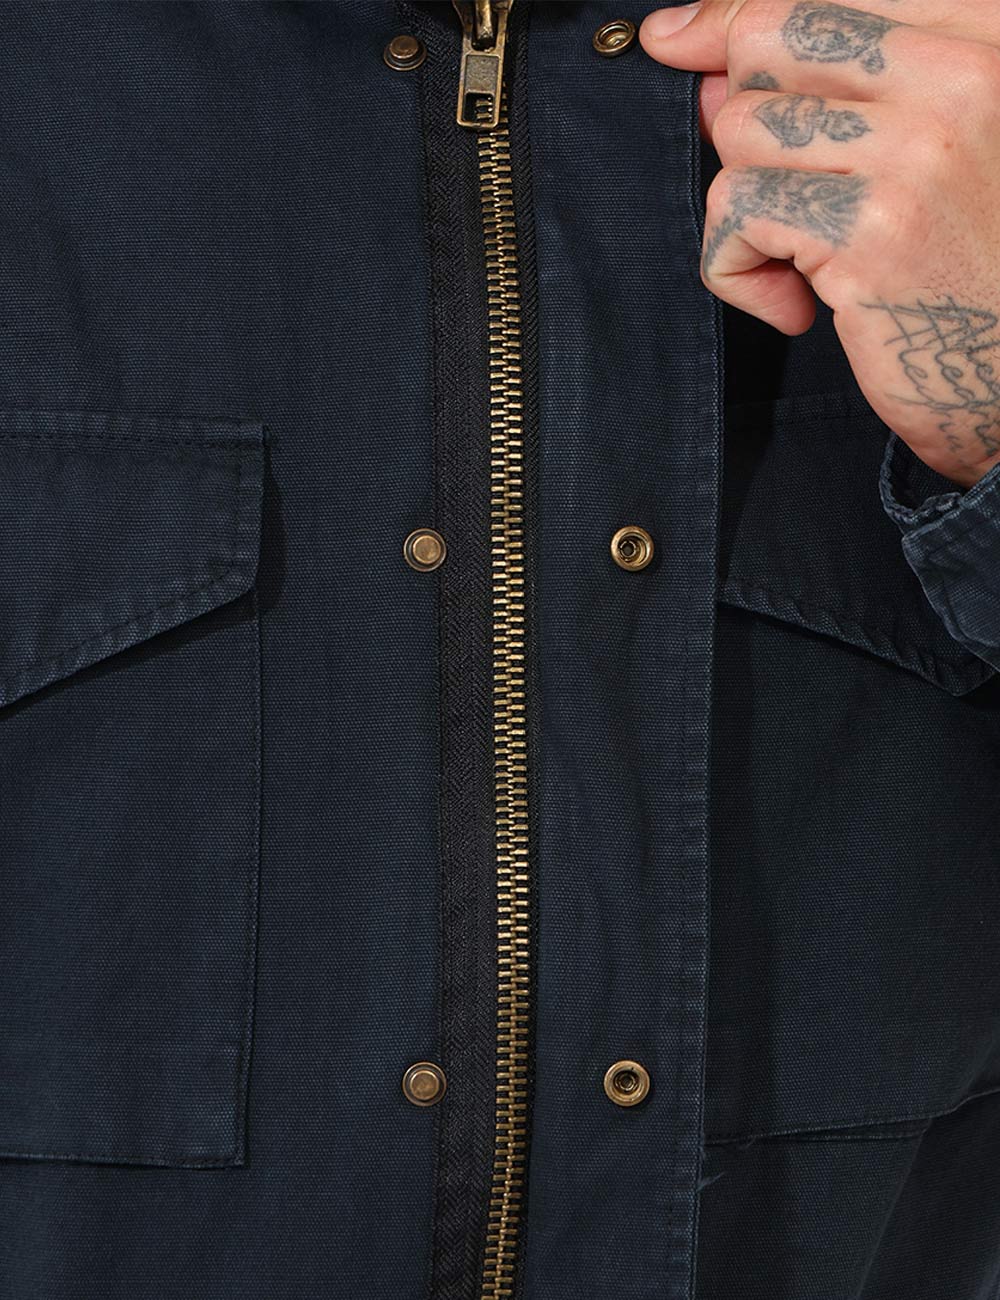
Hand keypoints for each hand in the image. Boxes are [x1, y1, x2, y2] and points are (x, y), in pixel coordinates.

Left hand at [639, 1, 999, 487]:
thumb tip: (712, 67)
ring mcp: (920, 151)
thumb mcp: (933, 153)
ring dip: (745, 209)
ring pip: (740, 130)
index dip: (736, 17)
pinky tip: (793, 308)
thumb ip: (839, 95)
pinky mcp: (870, 231)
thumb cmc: (979, 273)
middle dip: (742, 117)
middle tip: (776, 192)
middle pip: (770, 38)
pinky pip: (736, 211)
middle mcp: (966, 76)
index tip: (678, 36)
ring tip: (801, 262)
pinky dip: (736, 269)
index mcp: (988, 37)